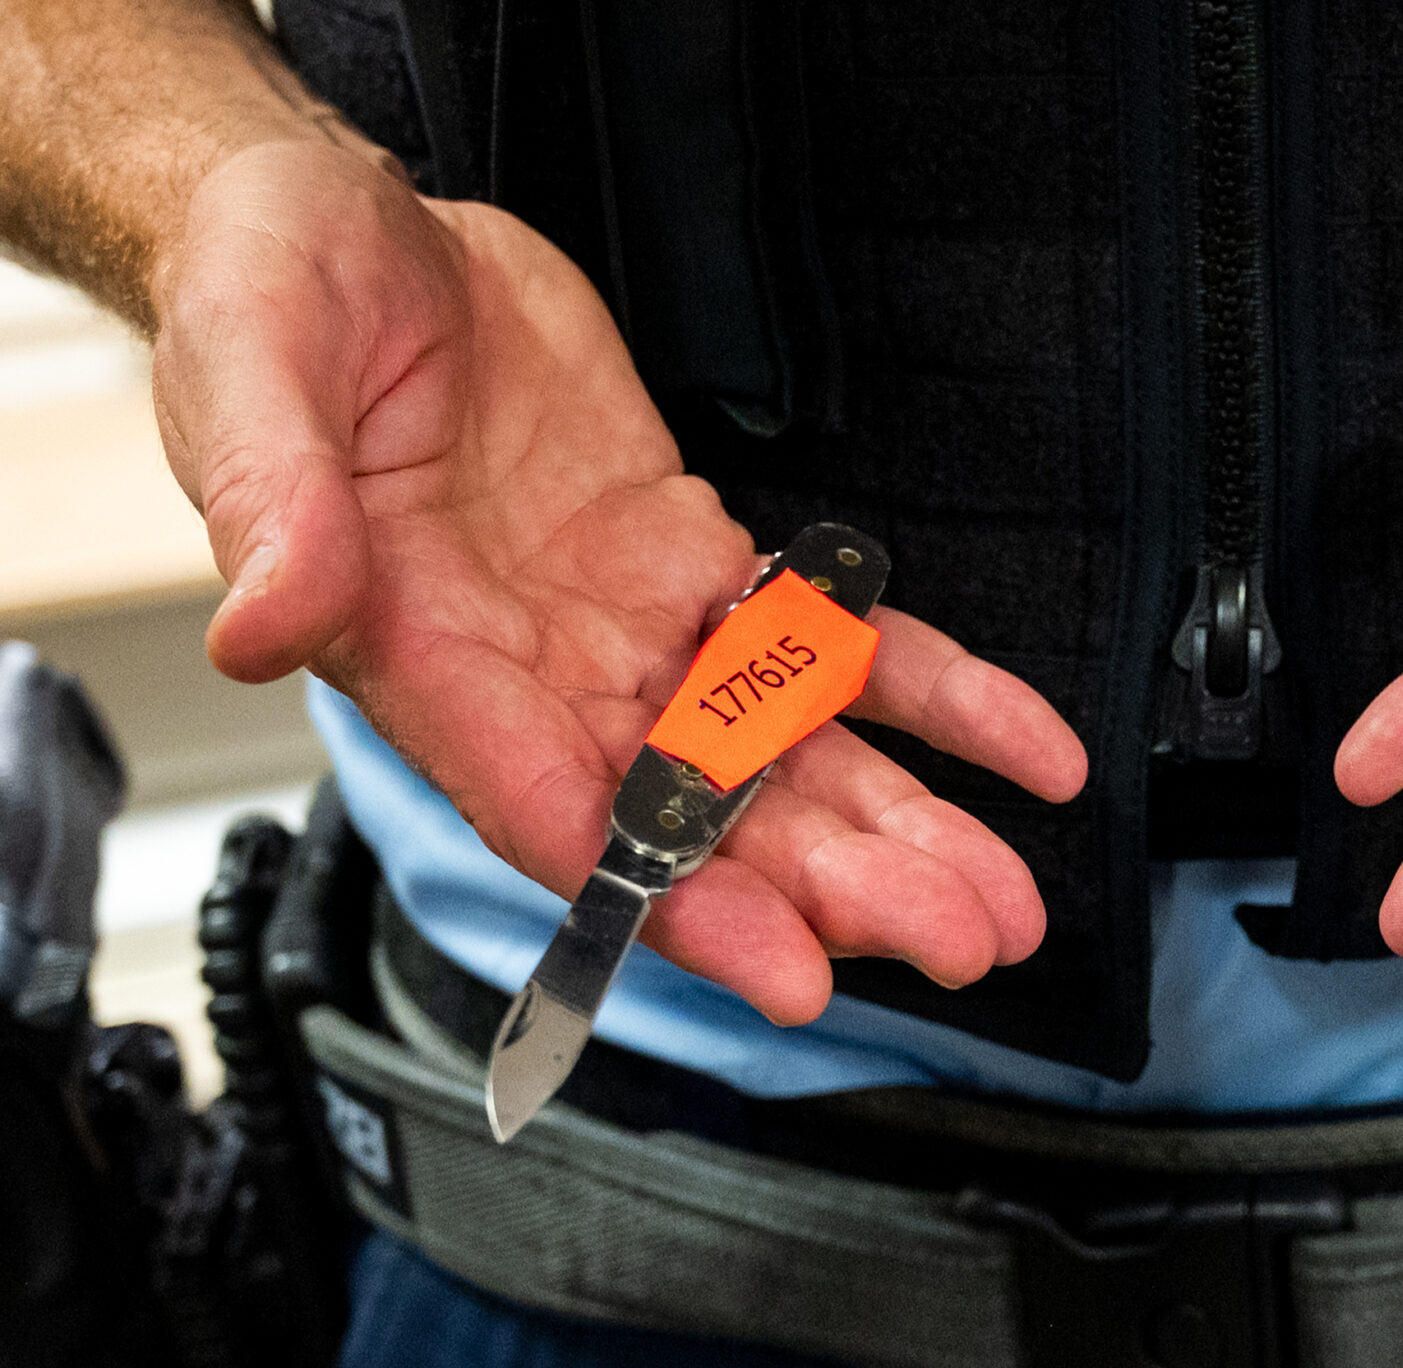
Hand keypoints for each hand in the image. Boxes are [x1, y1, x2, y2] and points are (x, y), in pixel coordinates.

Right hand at [152, 139, 1086, 1023]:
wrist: (352, 236)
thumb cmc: (269, 299)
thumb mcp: (252, 363)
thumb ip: (274, 503)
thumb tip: (262, 625)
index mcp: (426, 659)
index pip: (563, 817)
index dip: (680, 904)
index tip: (791, 969)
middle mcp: (540, 672)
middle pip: (705, 816)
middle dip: (837, 887)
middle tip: (961, 940)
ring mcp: (629, 626)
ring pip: (782, 755)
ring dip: (898, 828)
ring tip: (1004, 892)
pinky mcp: (692, 560)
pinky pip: (828, 643)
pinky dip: (934, 696)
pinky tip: (1024, 751)